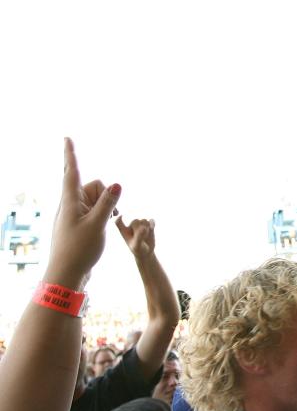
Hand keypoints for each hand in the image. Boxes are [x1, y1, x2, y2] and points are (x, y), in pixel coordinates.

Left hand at [45, 138, 121, 289]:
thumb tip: (116, 183)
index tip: (66, 137)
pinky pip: (96, 210)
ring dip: (107, 206)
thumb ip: (108, 203)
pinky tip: (106, 225)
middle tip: (108, 214)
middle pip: (92, 186)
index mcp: (70, 201)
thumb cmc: (79, 249)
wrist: (67, 273)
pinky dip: (104, 213)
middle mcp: (71, 204)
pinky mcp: (80, 223)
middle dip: (104, 193)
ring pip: (97, 198)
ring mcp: (75, 214)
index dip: (71, 154)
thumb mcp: (97, 224)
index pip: (71, 172)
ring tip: (107, 223)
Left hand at [116, 216, 156, 258]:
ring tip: (146, 235)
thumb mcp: (137, 245)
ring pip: (143, 220)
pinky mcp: (149, 226)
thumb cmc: (138, 250)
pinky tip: (152, 227)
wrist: (146, 252)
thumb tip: (143, 228)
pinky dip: (152, 223)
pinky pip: (151, 220)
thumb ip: (139, 237)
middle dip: (139, 228)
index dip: (119, 218)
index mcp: (124, 231)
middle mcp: (131, 226)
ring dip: (146, 227)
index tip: (121, 216)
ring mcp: (141, 225)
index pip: (118, 222)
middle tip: (141, 237)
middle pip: (135, 221)